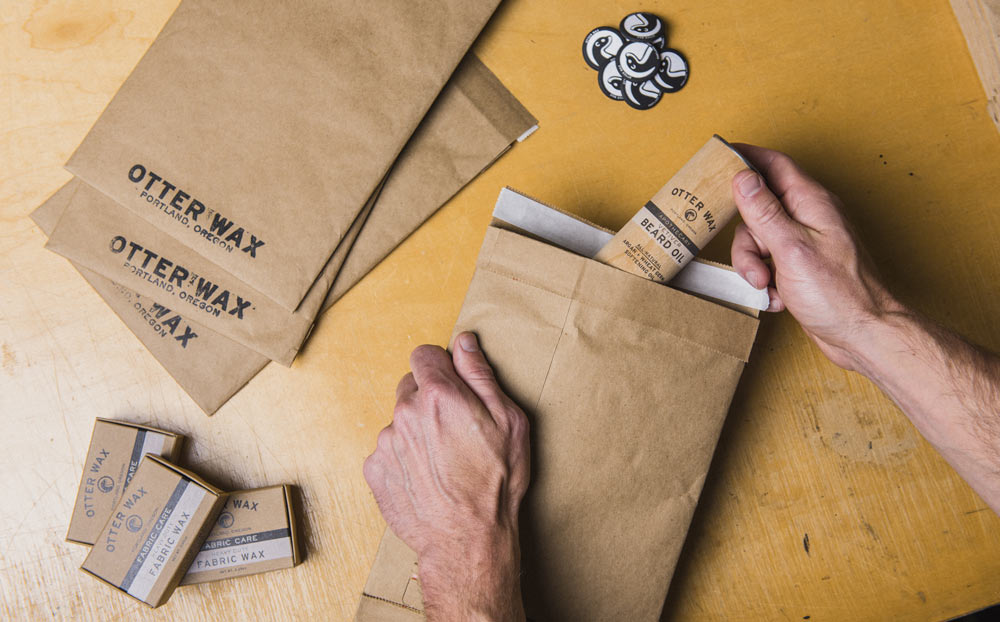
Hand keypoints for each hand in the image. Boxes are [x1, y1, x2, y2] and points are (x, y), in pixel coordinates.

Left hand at [363, 332, 529, 621]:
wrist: (467, 540)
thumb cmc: (496, 483)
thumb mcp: (508, 421)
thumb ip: (480, 375)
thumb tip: (465, 342)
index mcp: (438, 394)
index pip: (424, 354)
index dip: (441, 367)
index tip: (453, 386)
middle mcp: (405, 412)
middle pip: (410, 387)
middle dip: (429, 400)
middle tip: (454, 430)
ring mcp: (386, 442)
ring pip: (400, 421)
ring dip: (417, 432)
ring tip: (443, 461)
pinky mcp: (375, 469)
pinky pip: (388, 451)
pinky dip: (403, 459)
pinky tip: (427, 477)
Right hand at [729, 144, 900, 370]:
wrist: (864, 336)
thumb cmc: (839, 295)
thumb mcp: (792, 249)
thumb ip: (764, 211)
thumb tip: (744, 177)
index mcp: (812, 203)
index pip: (774, 165)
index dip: (747, 157)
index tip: (720, 156)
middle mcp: (809, 218)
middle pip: (759, 210)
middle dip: (746, 238)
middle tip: (753, 261)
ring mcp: (805, 243)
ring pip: (760, 240)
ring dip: (754, 266)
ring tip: (767, 286)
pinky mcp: (800, 267)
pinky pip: (768, 263)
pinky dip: (766, 281)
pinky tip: (778, 296)